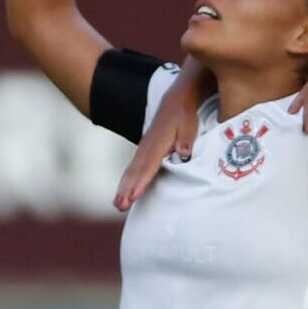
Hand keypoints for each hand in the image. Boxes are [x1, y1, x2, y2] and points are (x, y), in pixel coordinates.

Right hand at [114, 90, 198, 211]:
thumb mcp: (189, 126)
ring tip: (118, 205)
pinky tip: (121, 193)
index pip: (149, 166)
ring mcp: (143, 150)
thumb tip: (184, 153)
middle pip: (136, 172)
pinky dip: (125, 181)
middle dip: (127, 190)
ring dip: (123, 188)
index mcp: (159, 144)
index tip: (134, 195)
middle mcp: (147, 148)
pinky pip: (132, 169)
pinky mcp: (143, 152)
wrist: (175, 102)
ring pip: (131, 171)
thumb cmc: (184, 117)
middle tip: (121, 206)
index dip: (141, 181)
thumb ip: (185, 140)